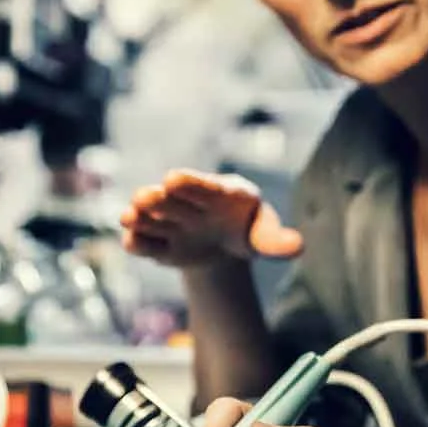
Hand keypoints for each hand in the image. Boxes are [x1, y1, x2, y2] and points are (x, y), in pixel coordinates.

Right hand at [119, 170, 304, 269]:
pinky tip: (131, 240)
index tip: (174, 179)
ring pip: (153, 217)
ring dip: (141, 217)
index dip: (189, 183)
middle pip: (172, 200)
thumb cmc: (247, 230)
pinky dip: (138, 241)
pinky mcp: (161, 244)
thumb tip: (298, 247)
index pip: (203, 186)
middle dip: (158, 199)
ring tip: (129, 216)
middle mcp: (191, 204)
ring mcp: (173, 223)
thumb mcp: (263, 235)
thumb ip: (275, 240)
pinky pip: (146, 242)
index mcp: (220, 194)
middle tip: (144, 197)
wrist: (225, 246)